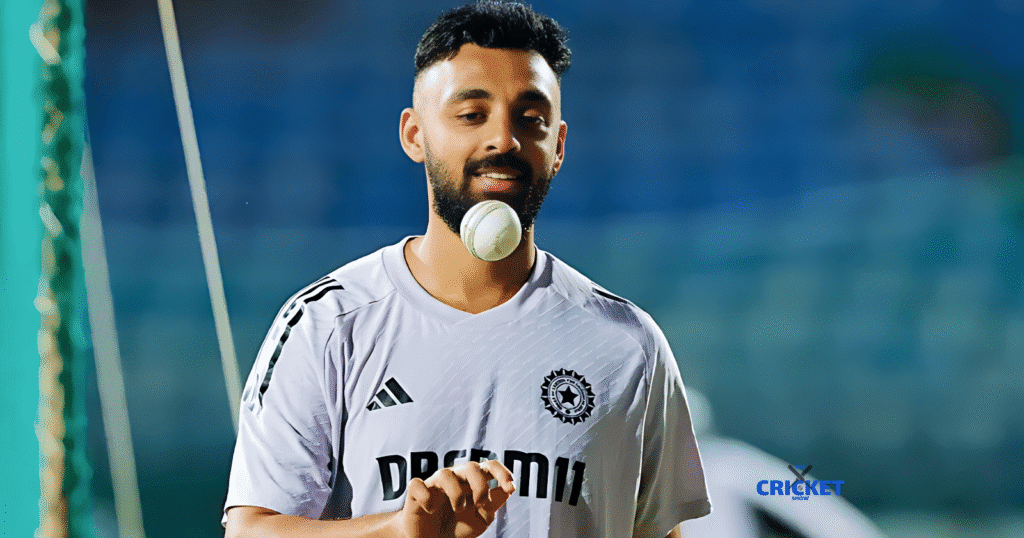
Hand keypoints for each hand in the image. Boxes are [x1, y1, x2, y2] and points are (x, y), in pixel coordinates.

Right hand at [392, 459, 515, 537]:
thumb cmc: (457, 527)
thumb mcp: (479, 520)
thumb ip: (492, 505)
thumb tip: (506, 490)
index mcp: (472, 482)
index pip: (489, 466)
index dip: (502, 472)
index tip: (511, 487)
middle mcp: (454, 479)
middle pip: (470, 466)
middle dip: (480, 485)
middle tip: (479, 504)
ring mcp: (434, 485)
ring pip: (445, 474)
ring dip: (456, 493)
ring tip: (458, 509)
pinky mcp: (415, 494)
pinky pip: (417, 485)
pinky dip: (426, 497)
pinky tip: (431, 509)